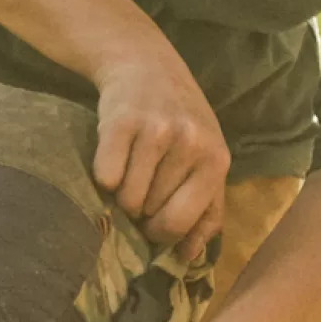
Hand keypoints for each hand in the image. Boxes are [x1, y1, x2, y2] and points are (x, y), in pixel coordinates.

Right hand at [89, 41, 228, 255]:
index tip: (153, 222)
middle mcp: (191, 145)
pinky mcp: (121, 122)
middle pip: (150, 214)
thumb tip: (188, 257)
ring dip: (121, 196)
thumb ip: (207, 208)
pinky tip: (113, 158)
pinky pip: (105, 176)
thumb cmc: (181, 120)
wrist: (146, 64)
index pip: (181, 224)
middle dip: (141, 213)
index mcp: (217, 160)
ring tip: (129, 172)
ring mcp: (157, 132)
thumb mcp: (208, 158)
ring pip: (127, 199)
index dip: (160, 233)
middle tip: (141, 190)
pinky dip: (102, 177)